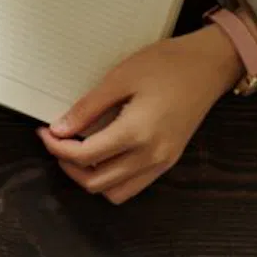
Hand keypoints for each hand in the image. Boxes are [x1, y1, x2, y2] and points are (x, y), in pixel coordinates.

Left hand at [40, 30, 232, 202]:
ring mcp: (162, 161)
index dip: (56, 147)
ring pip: (115, 192)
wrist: (211, 64)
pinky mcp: (169, 160)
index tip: (45, 133)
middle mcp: (151, 155)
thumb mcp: (120, 78)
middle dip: (68, 166)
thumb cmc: (169, 64)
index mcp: (137, 133)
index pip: (84, 156)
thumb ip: (87, 108)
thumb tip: (59, 130)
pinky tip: (104, 156)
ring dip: (91, 178)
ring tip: (79, 152)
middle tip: (58, 142)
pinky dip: (113, 179)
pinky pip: (134, 185)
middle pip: (95, 182)